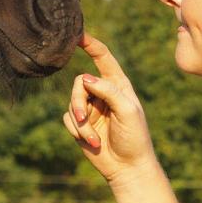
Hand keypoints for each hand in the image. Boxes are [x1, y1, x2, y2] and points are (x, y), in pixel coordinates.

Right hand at [63, 32, 157, 184]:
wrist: (127, 167)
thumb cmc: (134, 137)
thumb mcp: (127, 110)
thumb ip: (108, 91)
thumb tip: (85, 78)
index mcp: (118, 84)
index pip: (103, 58)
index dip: (91, 44)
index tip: (78, 34)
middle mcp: (103, 92)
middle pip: (80, 83)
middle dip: (79, 101)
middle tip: (85, 118)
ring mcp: (91, 107)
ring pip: (72, 101)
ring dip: (80, 122)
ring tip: (93, 138)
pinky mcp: (80, 123)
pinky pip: (67, 118)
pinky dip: (77, 131)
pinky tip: (92, 142)